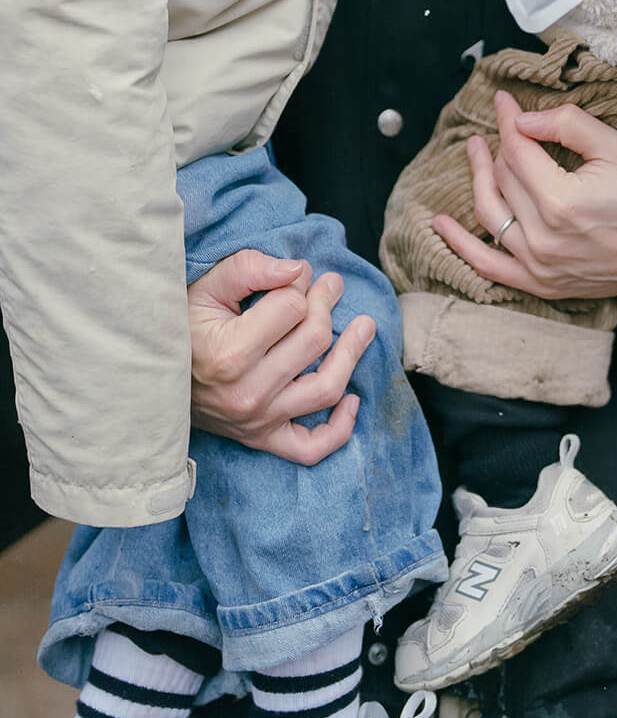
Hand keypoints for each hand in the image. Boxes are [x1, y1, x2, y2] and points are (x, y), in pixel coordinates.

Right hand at [189, 249, 376, 463]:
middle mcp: (247, 393)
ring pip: (325, 388)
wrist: (151, 377)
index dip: (300, 282)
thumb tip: (297, 269)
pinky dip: (340, 429)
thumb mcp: (206, 288)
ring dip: (352, 353)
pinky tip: (352, 399)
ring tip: (364, 326)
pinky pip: (311, 449)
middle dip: (327, 303)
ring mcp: (257, 421)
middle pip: (314, 341)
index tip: (296, 274)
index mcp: (229, 353)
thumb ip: (249, 269)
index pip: (292, 307)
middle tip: (330, 285)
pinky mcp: (262, 439)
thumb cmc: (181, 326)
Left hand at [433, 90, 616, 298]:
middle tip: (502, 124)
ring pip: (491, 213)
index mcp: (561, 203)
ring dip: (478, 179)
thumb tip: (521, 119)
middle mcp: (543, 239)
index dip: (507, 121)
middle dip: (499, 145)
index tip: (502, 101)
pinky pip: (488, 266)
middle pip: (503, 178)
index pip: (517, 151)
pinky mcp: (541, 284)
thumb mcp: (616, 147)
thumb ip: (567, 125)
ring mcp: (539, 266)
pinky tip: (441, 224)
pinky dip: (461, 245)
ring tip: (474, 152)